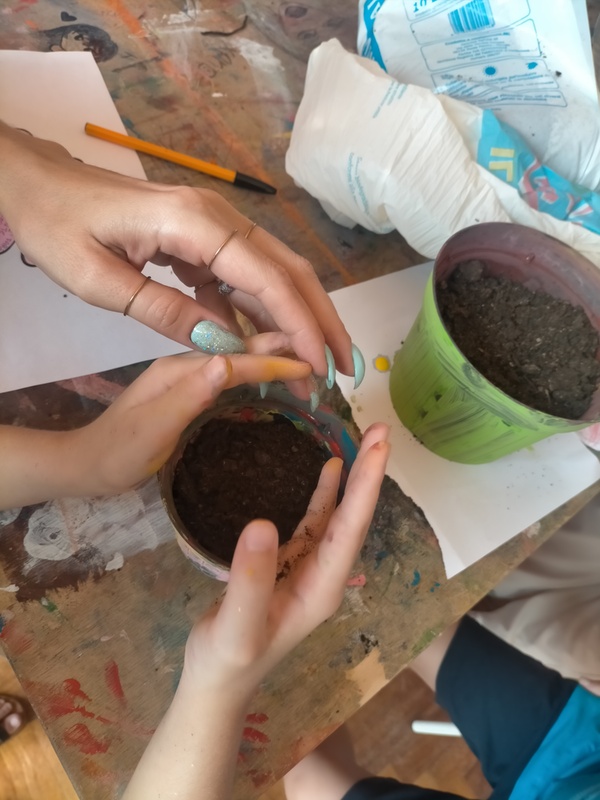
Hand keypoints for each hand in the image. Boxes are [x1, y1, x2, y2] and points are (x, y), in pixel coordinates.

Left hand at [0, 123, 359, 385]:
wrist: (40, 186)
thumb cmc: (60, 227)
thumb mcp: (102, 281)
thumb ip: (165, 311)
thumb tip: (222, 346)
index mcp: (196, 224)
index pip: (267, 278)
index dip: (300, 325)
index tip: (320, 367)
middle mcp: (218, 219)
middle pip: (289, 271)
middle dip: (321, 322)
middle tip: (344, 369)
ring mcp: (214, 227)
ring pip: (274, 275)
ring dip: (297, 320)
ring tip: (314, 365)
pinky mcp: (204, 240)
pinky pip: (243, 278)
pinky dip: (258, 313)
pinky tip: (262, 345)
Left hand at [74, 352, 311, 496]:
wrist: (83, 463)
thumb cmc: (116, 454)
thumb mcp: (151, 429)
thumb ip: (190, 395)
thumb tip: (231, 361)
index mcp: (180, 366)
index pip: (240, 356)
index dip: (279, 361)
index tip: (317, 368)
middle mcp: (188, 360)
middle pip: (247, 344)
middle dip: (288, 348)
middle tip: (327, 363)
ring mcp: (189, 369)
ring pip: (244, 351)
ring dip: (280, 355)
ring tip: (313, 364)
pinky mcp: (191, 382)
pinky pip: (237, 365)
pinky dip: (264, 366)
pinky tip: (278, 374)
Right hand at [181, 422, 389, 698]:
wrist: (217, 681)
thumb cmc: (226, 659)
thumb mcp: (236, 626)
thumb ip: (249, 579)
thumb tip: (262, 523)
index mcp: (322, 588)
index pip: (352, 529)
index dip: (367, 486)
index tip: (379, 447)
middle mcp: (326, 575)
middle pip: (355, 518)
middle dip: (370, 474)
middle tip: (382, 430)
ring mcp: (310, 569)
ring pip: (339, 517)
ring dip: (354, 479)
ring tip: (365, 439)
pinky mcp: (292, 564)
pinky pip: (318, 523)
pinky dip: (328, 495)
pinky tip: (331, 471)